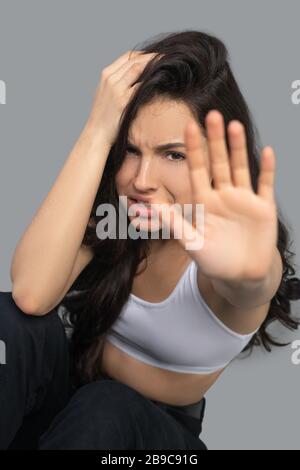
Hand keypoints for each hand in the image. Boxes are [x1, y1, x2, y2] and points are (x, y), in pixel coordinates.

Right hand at [84, 50, 162, 145]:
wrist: (96, 133)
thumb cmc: (103, 117)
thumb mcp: (105, 94)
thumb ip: (116, 83)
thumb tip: (133, 78)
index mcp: (106, 75)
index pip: (127, 56)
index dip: (144, 54)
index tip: (156, 57)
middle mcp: (110, 78)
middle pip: (134, 59)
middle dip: (152, 57)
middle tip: (167, 58)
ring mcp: (116, 89)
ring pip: (138, 68)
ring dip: (154, 65)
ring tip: (167, 66)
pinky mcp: (123, 101)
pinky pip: (140, 86)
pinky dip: (151, 81)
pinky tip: (161, 82)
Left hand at [153, 110, 277, 282]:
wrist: (241, 276)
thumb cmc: (214, 261)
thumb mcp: (191, 242)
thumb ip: (173, 223)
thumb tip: (148, 207)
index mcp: (204, 202)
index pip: (197, 170)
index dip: (193, 149)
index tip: (187, 127)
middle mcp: (223, 196)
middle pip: (218, 162)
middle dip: (215, 140)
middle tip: (211, 115)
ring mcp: (244, 200)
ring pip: (241, 168)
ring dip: (238, 148)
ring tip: (234, 125)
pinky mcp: (263, 208)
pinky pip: (265, 185)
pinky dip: (267, 169)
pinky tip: (267, 151)